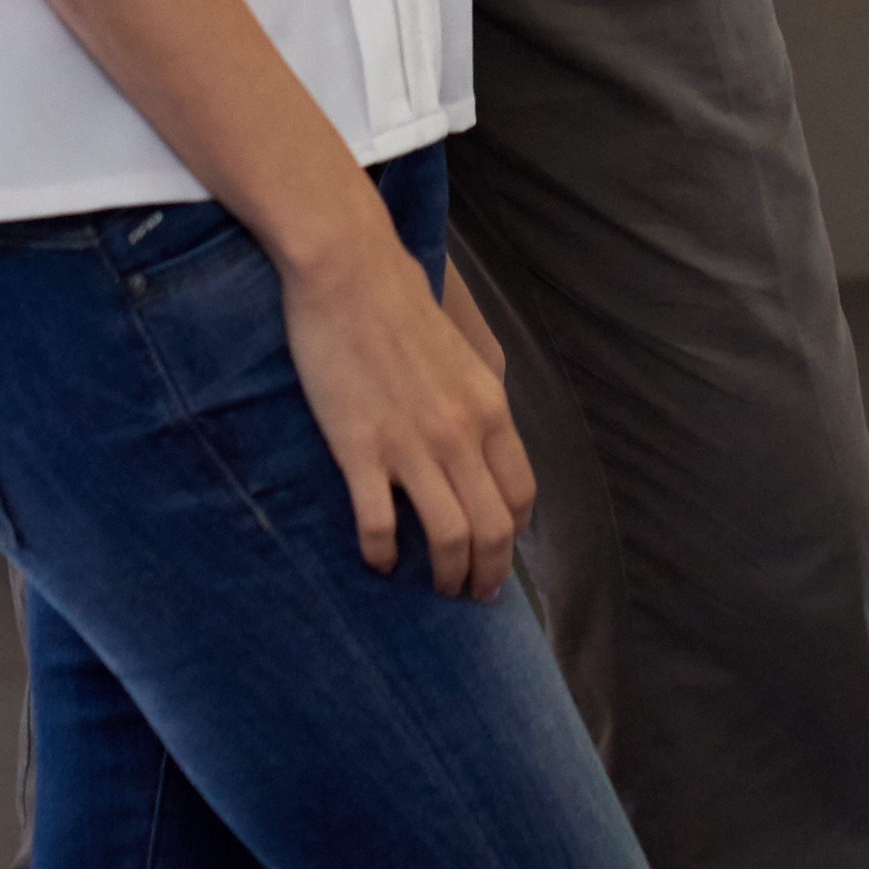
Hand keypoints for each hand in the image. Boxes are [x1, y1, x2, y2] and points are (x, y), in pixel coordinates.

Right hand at [284, 233, 536, 598]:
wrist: (350, 273)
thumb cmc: (401, 306)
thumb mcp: (462, 354)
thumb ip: (475, 401)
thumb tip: (478, 441)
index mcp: (488, 410)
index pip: (519, 494)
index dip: (512, 534)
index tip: (498, 553)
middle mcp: (460, 434)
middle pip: (493, 529)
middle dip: (488, 573)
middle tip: (474, 594)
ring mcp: (412, 445)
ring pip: (448, 537)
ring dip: (446, 575)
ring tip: (436, 588)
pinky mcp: (361, 449)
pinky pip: (380, 523)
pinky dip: (382, 553)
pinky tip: (378, 562)